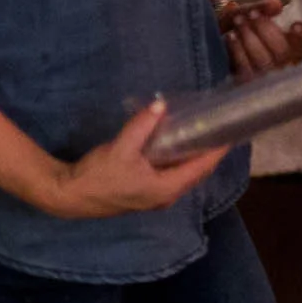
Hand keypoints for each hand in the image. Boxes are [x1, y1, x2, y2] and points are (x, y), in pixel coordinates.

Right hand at [45, 99, 226, 218]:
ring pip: (184, 175)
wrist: (71, 196)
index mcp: (166, 189)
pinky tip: (177, 144)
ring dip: (194, 157)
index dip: (217, 150)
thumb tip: (161, 105)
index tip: (231, 133)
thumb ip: (142, 125)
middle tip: (219, 128)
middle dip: (209, 152)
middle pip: (197, 173)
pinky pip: (172, 175)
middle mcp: (166, 196)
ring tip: (203, 133)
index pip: (201, 168)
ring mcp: (156, 197)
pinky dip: (179, 161)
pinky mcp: (146, 193)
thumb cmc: (98, 176)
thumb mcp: (120, 147)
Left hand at [218, 0, 301, 81]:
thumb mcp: (251, 13)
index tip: (295, 26)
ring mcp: (268, 78)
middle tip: (253, 14)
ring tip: (239, 22)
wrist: (217, 39)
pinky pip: (246, 70)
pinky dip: (238, 50)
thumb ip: (264, 7)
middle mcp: (286, 65)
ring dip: (250, 37)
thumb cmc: (242, 27)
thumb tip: (275, 5)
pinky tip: (231, 37)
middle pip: (283, 52)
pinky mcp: (249, 85)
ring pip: (265, 61)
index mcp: (295, 46)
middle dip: (266, 30)